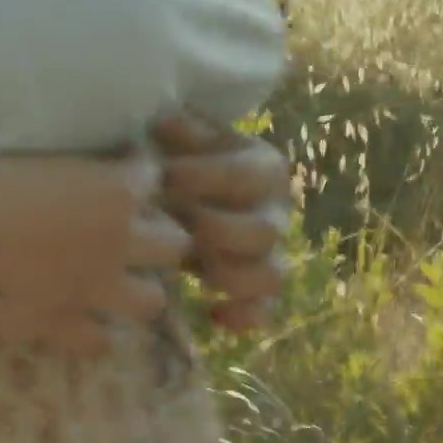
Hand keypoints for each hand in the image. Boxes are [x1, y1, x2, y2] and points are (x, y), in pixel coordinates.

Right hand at [0, 151, 192, 354]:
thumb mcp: (44, 160)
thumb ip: (82, 175)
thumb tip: (94, 178)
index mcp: (116, 193)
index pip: (155, 177)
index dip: (141, 171)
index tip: (127, 168)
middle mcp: (118, 244)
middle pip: (176, 245)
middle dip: (159, 235)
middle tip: (132, 230)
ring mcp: (92, 291)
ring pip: (151, 302)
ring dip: (139, 288)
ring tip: (117, 280)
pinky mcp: (57, 324)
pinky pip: (96, 341)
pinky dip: (91, 331)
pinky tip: (76, 315)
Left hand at [150, 111, 291, 332]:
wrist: (171, 188)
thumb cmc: (178, 155)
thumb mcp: (179, 133)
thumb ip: (180, 130)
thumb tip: (168, 125)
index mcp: (264, 169)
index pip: (250, 177)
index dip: (210, 178)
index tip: (167, 175)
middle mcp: (275, 212)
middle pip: (265, 233)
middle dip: (217, 232)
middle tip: (176, 226)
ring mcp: (267, 253)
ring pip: (271, 276)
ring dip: (231, 276)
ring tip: (195, 268)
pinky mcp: (253, 287)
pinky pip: (264, 310)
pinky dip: (242, 317)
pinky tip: (211, 314)